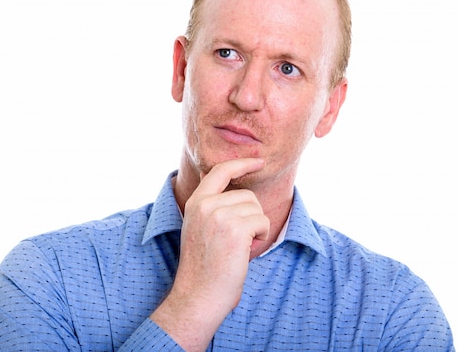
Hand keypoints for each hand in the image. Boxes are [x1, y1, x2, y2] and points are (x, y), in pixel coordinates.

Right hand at [151, 158, 269, 350]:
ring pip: (256, 208)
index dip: (241, 164)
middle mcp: (205, 205)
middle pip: (247, 195)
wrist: (198, 295)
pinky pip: (262, 222)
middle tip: (237, 240)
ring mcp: (219, 215)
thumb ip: (213, 207)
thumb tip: (238, 189)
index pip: (220, 171)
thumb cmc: (203, 268)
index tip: (257, 161)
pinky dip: (261, 237)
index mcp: (195, 202)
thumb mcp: (200, 228)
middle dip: (251, 216)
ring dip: (256, 228)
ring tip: (239, 247)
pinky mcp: (235, 229)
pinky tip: (246, 251)